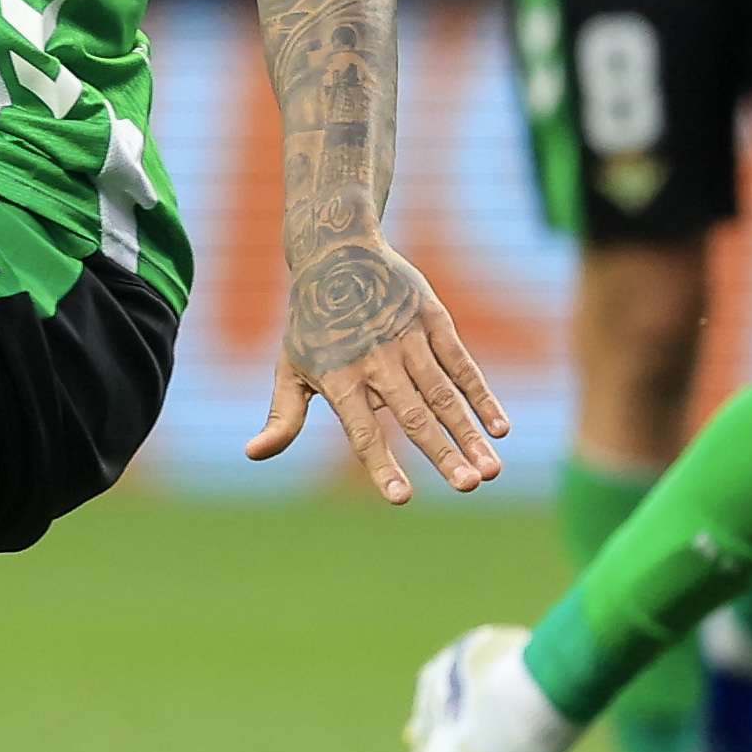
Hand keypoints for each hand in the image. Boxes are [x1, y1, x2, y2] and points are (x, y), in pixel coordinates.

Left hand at [246, 232, 509, 501]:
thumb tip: (252, 454)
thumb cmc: (313, 324)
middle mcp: (375, 360)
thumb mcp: (289, 366)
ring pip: (443, 394)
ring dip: (470, 433)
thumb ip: (282, 416)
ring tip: (490, 472)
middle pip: (412, 415)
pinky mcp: (433, 321)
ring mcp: (407, 339)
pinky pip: (461, 364)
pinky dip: (482, 396)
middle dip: (441, 452)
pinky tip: (499, 428)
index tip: (400, 499)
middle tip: (467, 487)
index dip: (381, 464)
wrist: (337, 253)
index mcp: (338, 377)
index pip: (361, 430)